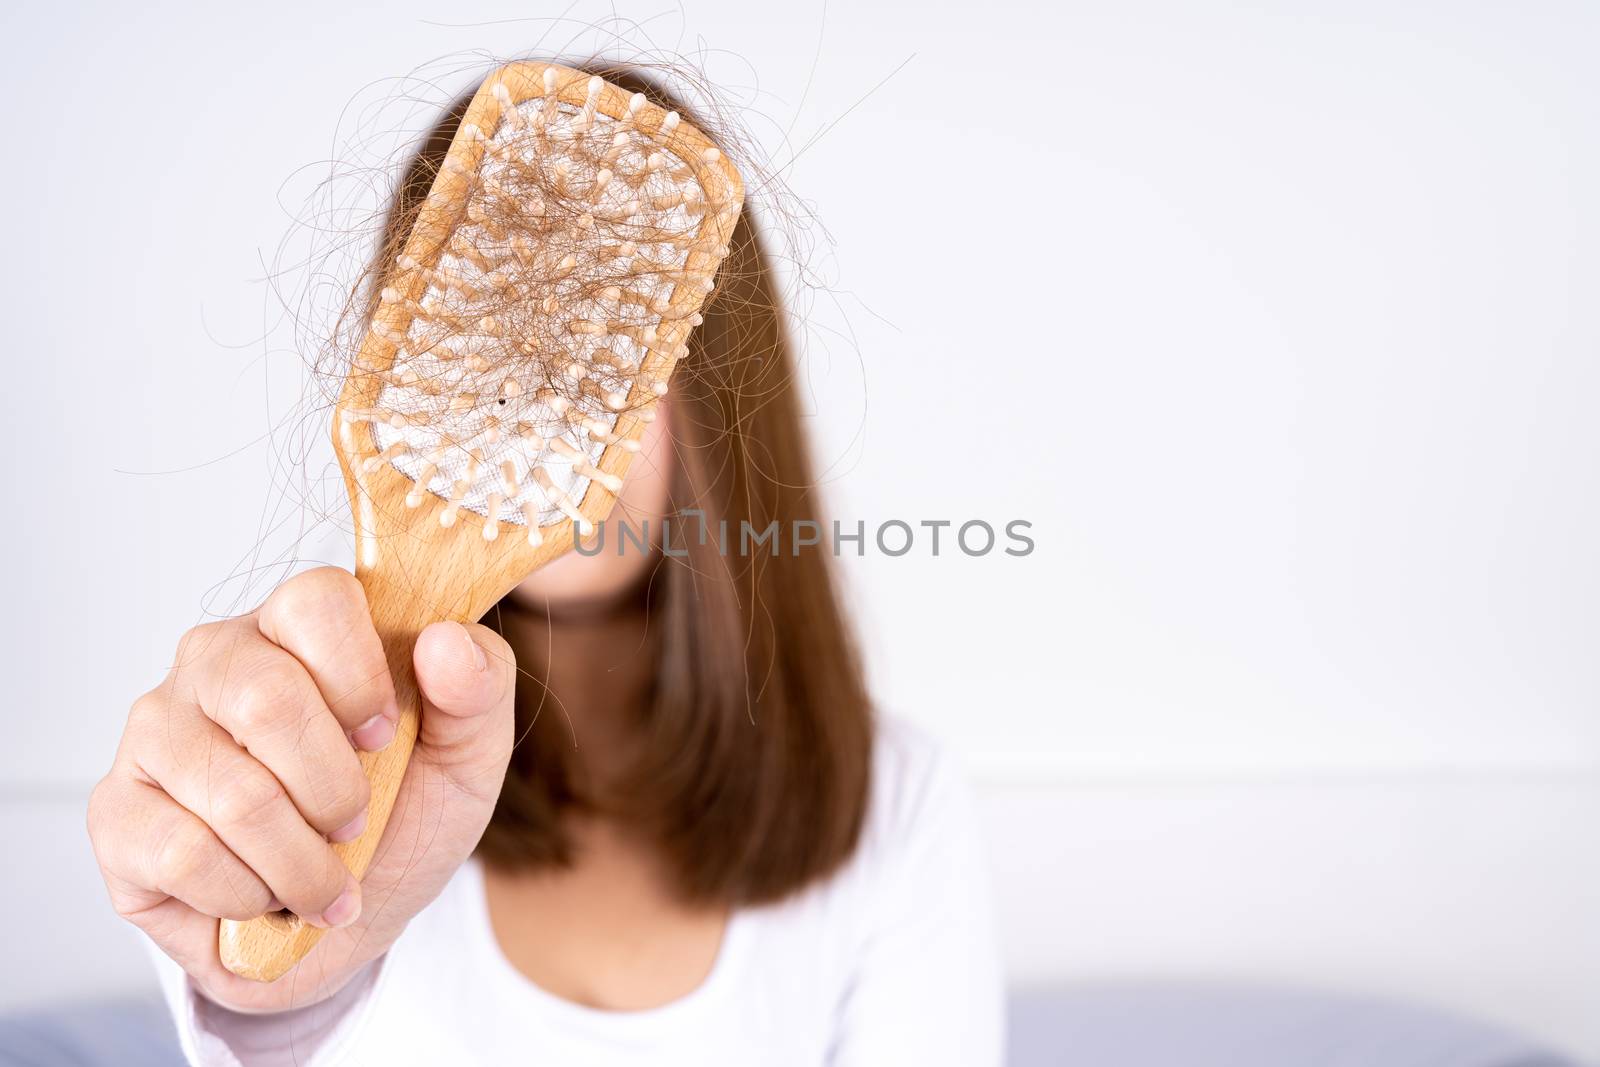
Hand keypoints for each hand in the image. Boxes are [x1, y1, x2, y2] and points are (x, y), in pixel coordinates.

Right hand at [87, 566, 516, 1012]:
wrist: (351, 919)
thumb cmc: (404, 814)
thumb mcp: (468, 754)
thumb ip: (479, 686)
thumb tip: (445, 641)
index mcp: (298, 626)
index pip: (315, 600)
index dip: (360, 677)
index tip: (386, 736)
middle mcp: (215, 661)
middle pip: (267, 698)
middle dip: (334, 788)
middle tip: (355, 822)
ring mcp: (156, 732)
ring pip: (232, 792)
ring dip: (302, 861)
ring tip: (322, 878)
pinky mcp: (117, 813)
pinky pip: (183, 853)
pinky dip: (248, 893)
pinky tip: (263, 896)